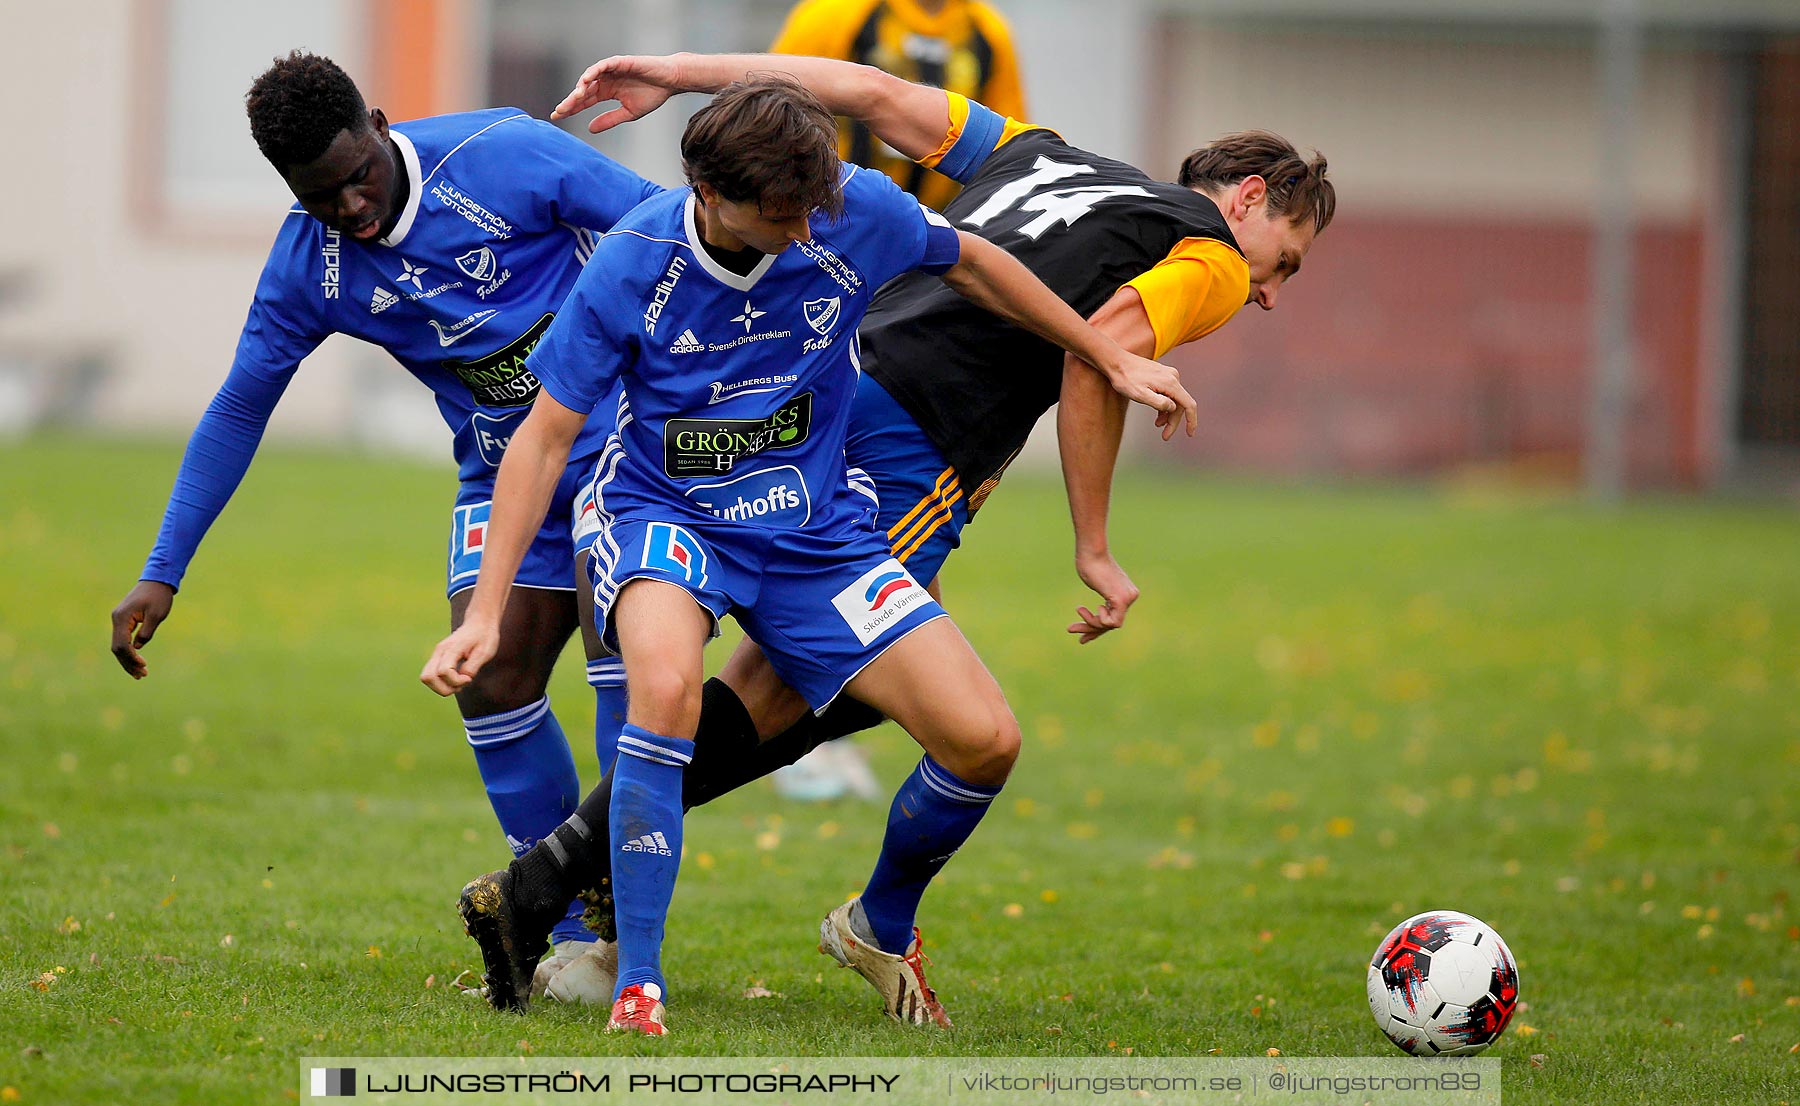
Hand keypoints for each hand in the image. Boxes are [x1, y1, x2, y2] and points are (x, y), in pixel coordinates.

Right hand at [110, 581, 175, 678]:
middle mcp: (116, 619)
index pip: (122, 644)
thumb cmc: (159, 596)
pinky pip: (122, 639)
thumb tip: (138, 648)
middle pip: (117, 648)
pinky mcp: (123, 620)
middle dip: (128, 663)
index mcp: (122, 618)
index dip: (131, 658)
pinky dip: (129, 651)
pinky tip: (137, 661)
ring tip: (140, 673)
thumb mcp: (157, 615)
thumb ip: (147, 632)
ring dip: (128, 659)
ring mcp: (118, 620)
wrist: (157, 580)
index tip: (143, 666)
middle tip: (141, 675)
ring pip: (119, 645)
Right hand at [420, 620, 500, 696]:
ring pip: (426, 678)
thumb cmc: (484, 637)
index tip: (469, 678)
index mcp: (451, 648)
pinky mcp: (436, 658)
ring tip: (458, 683)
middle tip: (461, 685)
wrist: (479, 623)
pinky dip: (441, 683)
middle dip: (444, 688)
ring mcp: (436, 654)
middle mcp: (439, 651)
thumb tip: (462, 678)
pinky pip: (431, 676)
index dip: (456, 681)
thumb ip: (472, 666)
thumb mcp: (485, 652)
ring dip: (441, 687)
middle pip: (427, 677)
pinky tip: (455, 679)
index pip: (444, 672)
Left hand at [552, 55, 683, 133]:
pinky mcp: (619, 62)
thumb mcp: (628, 113)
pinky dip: (593, 71)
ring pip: (589, 78)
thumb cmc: (652, 95)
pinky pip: (602, 66)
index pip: (584, 100)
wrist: (669, 82)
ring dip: (580, 87)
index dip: (571, 108)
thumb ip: (609, 120)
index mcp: (606, 92)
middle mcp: (605, 80)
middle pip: (583, 90)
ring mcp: (611, 70)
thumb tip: (590, 129)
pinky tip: (585, 80)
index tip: (557, 116)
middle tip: (560, 111)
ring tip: (573, 99)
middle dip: (571, 100)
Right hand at [1068, 551, 1138, 644]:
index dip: (1096, 625)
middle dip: (1091, 629)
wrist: (1091, 551)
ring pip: (1109, 625)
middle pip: (1111, 623)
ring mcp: (1128, 598)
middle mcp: (1131, 596)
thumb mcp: (1098, 583)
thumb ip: (1103, 598)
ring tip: (1078, 609)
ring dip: (1090, 623)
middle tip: (1070, 629)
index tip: (1078, 626)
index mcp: (1127, 592)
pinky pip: (1111, 622)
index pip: (1114, 617)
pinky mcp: (1121, 600)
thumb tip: (1101, 614)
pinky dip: (1096, 620)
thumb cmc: (1090, 562)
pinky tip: (1090, 609)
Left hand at [1102, 351, 1196, 440]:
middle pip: (1180, 404)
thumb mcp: (1140, 395)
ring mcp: (1168, 375)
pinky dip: (1164, 405)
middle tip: (1165, 436)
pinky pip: (1168, 393)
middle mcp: (1173, 377)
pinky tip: (1157, 414)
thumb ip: (1159, 403)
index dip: (1191, 421)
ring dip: (1168, 414)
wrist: (1116, 362)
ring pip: (1174, 399)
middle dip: (1173, 421)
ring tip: (1158, 425)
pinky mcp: (1162, 375)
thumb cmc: (1125, 379)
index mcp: (1170, 383)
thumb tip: (1173, 408)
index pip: (1188, 405)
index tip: (1190, 434)